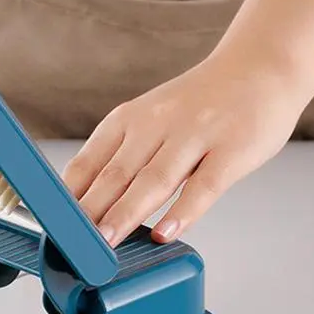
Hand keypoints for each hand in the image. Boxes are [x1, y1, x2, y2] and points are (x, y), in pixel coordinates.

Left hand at [63, 56, 304, 246]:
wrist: (261, 67)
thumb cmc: (196, 108)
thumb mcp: (144, 125)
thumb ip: (116, 164)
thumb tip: (79, 213)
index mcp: (125, 122)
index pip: (86, 165)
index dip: (66, 201)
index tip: (52, 231)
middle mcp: (155, 125)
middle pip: (114, 176)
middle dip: (90, 213)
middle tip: (73, 246)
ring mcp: (194, 135)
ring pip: (153, 180)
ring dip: (126, 214)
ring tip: (106, 243)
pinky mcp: (231, 149)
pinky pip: (203, 185)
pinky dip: (183, 212)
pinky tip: (165, 233)